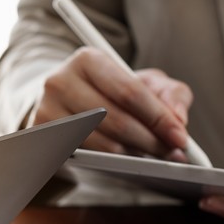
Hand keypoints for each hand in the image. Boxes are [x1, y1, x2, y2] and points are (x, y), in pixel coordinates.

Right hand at [31, 47, 193, 158]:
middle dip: (151, 141)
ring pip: (101, 144)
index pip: (129, 92)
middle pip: (116, 121)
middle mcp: (60, 83)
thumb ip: (170, 94)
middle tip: (173, 153)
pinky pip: (86, 157)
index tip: (181, 137)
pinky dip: (113, 163)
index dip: (159, 117)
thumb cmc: (111, 89)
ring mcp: (47, 112)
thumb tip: (178, 120)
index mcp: (87, 60)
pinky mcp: (42, 138)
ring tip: (154, 157)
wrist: (66, 97)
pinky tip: (129, 159)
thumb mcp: (144, 81)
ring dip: (134, 155)